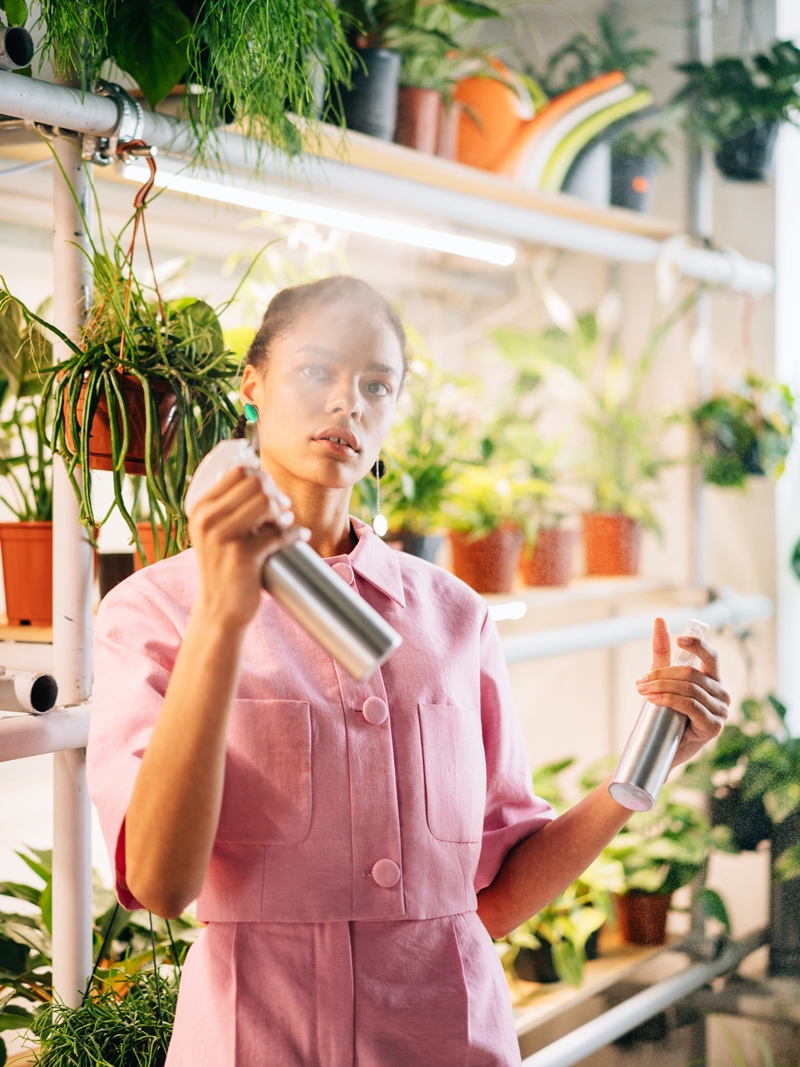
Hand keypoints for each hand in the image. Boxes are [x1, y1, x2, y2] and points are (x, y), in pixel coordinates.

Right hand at [188, 466, 308, 630]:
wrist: (219, 608)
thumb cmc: (224, 566)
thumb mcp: (214, 533)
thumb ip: (228, 508)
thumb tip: (264, 480)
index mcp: (200, 509)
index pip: (239, 471)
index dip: (263, 477)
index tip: (271, 493)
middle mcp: (207, 520)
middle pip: (256, 484)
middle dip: (276, 493)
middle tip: (283, 510)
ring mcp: (223, 538)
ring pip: (267, 503)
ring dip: (284, 511)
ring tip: (286, 522)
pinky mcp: (242, 556)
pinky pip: (279, 533)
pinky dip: (296, 533)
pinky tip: (300, 536)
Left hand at [634, 618, 729, 766]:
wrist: (662, 748)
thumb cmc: (665, 713)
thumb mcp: (661, 680)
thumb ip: (662, 653)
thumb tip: (659, 620)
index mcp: (713, 680)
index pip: (711, 656)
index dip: (697, 645)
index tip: (679, 640)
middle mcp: (721, 694)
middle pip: (691, 673)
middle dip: (662, 674)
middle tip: (641, 681)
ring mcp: (721, 711)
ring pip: (689, 688)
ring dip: (661, 687)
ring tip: (643, 691)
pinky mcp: (713, 726)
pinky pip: (690, 705)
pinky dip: (669, 700)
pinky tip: (654, 700)